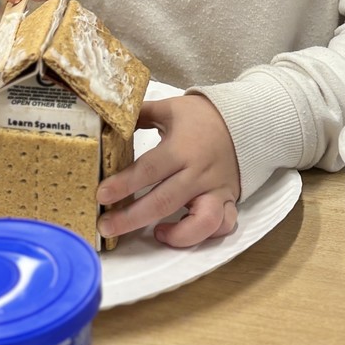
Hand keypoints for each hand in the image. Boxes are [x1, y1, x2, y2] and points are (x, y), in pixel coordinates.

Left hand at [96, 94, 239, 248]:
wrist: (243, 119)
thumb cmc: (200, 115)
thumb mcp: (168, 109)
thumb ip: (138, 115)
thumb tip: (108, 120)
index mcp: (181, 147)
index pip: (149, 169)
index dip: (123, 184)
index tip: (101, 195)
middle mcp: (199, 172)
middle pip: (164, 201)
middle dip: (131, 218)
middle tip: (106, 226)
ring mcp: (216, 189)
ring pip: (202, 222)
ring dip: (176, 236)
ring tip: (155, 234)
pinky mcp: (229, 199)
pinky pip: (222, 225)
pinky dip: (204, 235)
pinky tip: (183, 232)